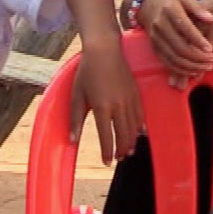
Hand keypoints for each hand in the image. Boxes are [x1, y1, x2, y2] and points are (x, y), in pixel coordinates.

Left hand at [72, 38, 142, 164]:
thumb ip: (75, 120)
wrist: (104, 50)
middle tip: (119, 159)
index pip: (105, 136)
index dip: (107, 152)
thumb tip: (72, 140)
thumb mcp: (76, 96)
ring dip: (131, 141)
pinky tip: (138, 134)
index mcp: (101, 107)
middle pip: (123, 134)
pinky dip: (139, 127)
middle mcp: (118, 105)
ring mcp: (129, 99)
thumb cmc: (86, 73)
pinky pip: (140, 114)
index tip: (106, 162)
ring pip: (133, 126)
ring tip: (128, 151)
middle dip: (121, 149)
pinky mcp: (136, 92)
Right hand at [138, 0, 212, 87]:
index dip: (197, 40)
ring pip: (174, 58)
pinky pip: (167, 63)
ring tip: (206, 67)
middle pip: (179, 47)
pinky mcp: (154, 48)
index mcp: (169, 11)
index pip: (184, 28)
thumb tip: (211, 19)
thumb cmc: (171, 1)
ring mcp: (155, 39)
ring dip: (191, 66)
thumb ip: (198, 8)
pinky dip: (181, 70)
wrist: (148, 6)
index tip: (210, 49)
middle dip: (197, 57)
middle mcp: (160, 26)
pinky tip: (194, 71)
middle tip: (212, 60)